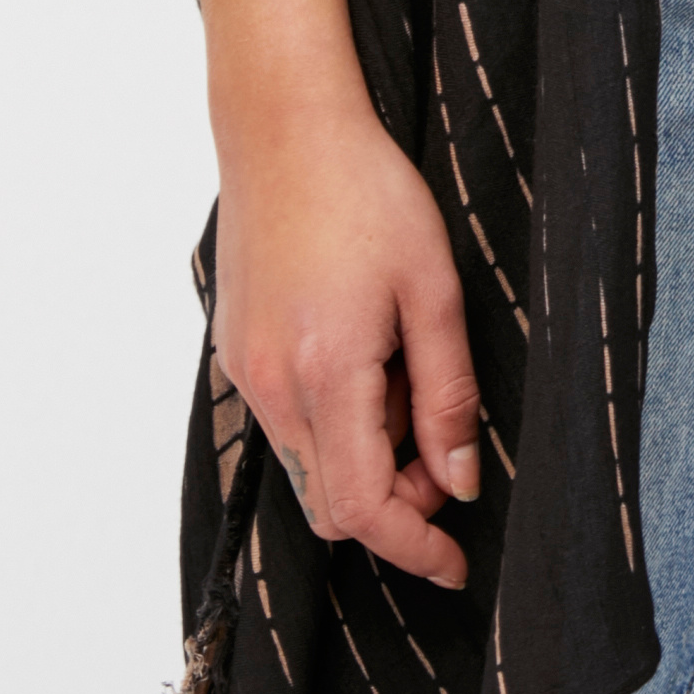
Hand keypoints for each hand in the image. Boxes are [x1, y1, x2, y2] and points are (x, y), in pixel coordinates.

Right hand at [211, 90, 482, 588]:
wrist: (284, 129)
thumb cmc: (366, 192)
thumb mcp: (435, 290)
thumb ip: (447, 393)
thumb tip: (458, 479)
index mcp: (326, 374)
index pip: (364, 508)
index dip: (415, 548)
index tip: (456, 563)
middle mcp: (272, 386)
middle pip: (330, 504)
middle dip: (396, 508)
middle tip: (446, 459)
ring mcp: (245, 371)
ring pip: (307, 467)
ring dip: (365, 462)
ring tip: (411, 389)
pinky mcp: (236, 352)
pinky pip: (287, 425)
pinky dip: (334, 428)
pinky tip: (371, 366)